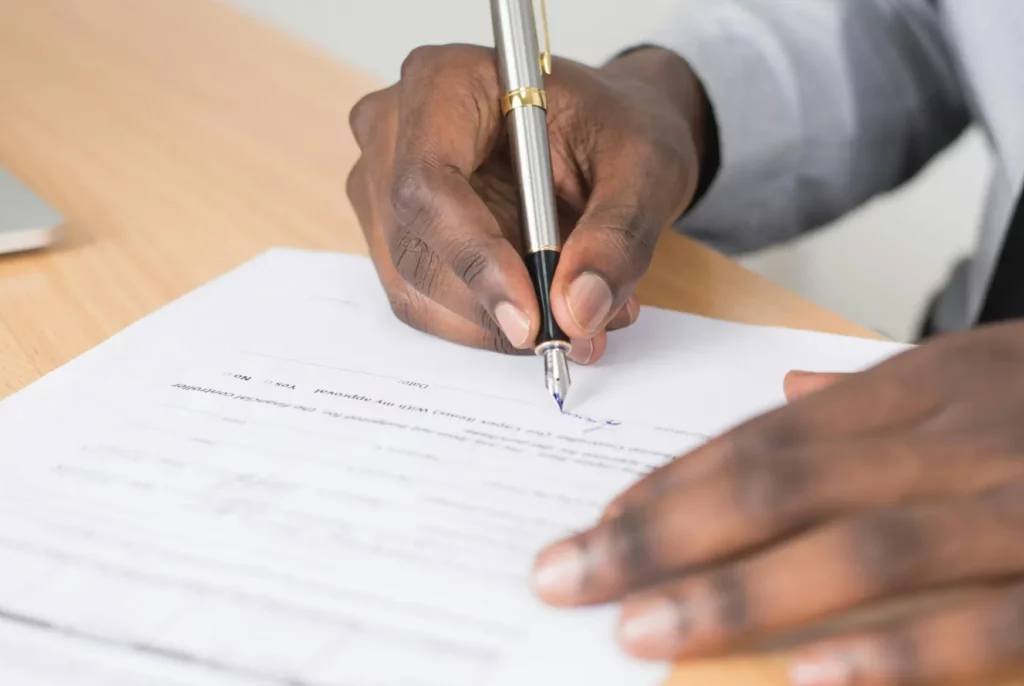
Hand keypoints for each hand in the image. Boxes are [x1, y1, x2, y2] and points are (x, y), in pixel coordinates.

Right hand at [346, 45, 710, 363]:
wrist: (603, 135)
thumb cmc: (615, 128)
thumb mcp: (645, 168)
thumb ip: (617, 236)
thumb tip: (577, 310)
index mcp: (445, 82)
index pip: (429, 183)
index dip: (475, 258)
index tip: (531, 318)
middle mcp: (394, 131)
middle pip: (415, 247)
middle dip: (493, 306)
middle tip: (575, 331)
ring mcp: (383, 185)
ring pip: (415, 287)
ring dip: (494, 323)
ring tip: (578, 316)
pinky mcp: (395, 233)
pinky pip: (424, 301)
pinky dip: (485, 322)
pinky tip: (543, 307)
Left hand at [532, 323, 1023, 685]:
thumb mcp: (981, 367)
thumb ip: (877, 389)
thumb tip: (788, 391)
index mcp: (917, 388)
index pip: (759, 437)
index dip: (668, 484)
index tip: (588, 526)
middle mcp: (951, 438)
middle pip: (776, 486)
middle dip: (661, 536)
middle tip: (565, 579)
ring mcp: (1015, 506)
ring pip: (856, 552)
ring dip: (740, 596)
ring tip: (639, 635)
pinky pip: (979, 624)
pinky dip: (894, 656)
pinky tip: (808, 682)